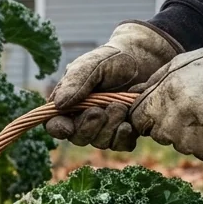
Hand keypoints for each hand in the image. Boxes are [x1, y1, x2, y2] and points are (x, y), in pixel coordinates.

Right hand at [45, 21, 180, 149]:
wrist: (147, 59)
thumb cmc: (115, 59)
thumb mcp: (93, 64)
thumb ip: (75, 82)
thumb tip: (58, 104)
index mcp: (69, 102)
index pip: (55, 123)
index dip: (59, 129)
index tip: (68, 127)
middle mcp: (84, 118)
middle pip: (77, 137)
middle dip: (89, 126)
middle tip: (100, 110)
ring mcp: (105, 126)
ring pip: (99, 143)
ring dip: (108, 128)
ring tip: (120, 107)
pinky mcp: (125, 131)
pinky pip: (120, 145)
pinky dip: (122, 137)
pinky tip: (128, 124)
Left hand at [130, 18, 202, 162]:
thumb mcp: (175, 66)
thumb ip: (151, 85)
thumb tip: (129, 97)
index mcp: (162, 100)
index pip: (139, 122)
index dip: (148, 117)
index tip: (161, 112)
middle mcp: (176, 121)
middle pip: (160, 136)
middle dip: (170, 126)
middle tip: (192, 109)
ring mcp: (197, 137)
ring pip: (183, 146)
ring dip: (192, 136)